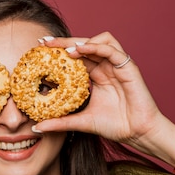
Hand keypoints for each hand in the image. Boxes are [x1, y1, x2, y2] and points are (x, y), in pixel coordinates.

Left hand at [34, 33, 174, 165]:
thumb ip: (60, 122)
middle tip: (45, 42)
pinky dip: (95, 46)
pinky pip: (111, 49)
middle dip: (64, 42)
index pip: (76, 57)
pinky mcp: (128, 67)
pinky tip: (81, 50)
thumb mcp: (81, 122)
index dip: (59, 52)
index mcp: (96, 76)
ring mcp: (117, 65)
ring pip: (99, 40)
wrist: (137, 133)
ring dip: (81, 41)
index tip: (40, 50)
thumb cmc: (115, 126)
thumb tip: (37, 127)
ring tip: (65, 50)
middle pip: (84, 44)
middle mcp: (106, 67)